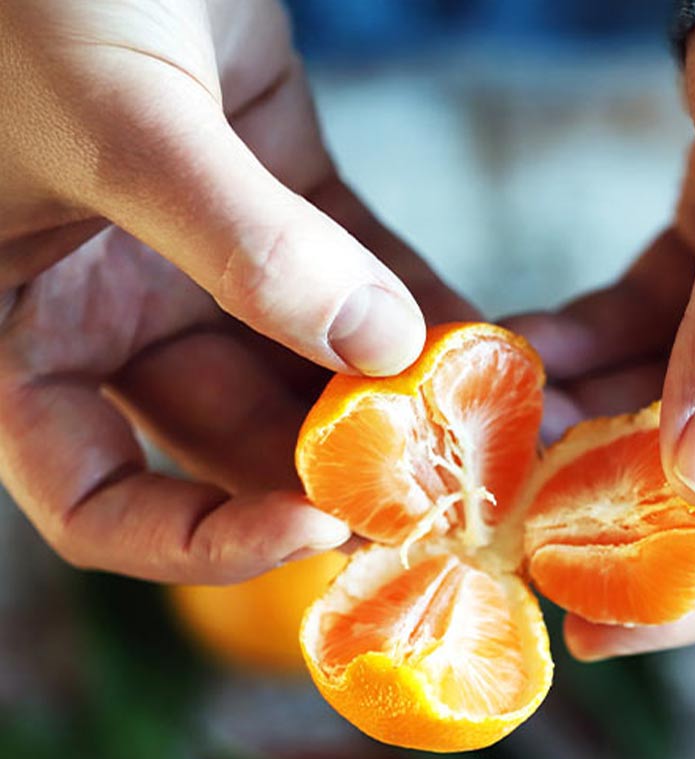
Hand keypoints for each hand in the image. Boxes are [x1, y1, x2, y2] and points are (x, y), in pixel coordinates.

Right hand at [0, 0, 471, 581]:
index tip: (311, 527)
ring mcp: (200, 261)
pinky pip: (358, 278)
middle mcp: (110, 314)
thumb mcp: (116, 122)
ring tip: (487, 430)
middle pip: (236, 438)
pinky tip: (488, 349)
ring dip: (395, 401)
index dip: (199, 540)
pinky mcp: (280, 198)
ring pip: (307, 368)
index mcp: (22, 333)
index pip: (98, 502)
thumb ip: (241, 245)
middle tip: (440, 494)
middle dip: (336, 471)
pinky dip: (419, 314)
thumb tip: (373, 349)